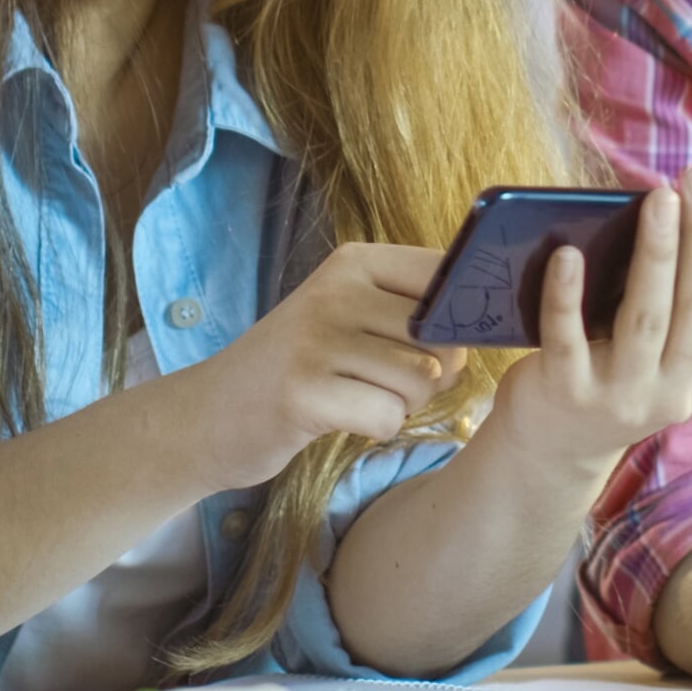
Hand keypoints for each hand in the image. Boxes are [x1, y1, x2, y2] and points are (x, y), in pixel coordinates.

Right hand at [178, 243, 468, 491]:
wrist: (205, 416)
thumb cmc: (300, 369)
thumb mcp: (351, 319)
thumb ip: (414, 314)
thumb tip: (486, 330)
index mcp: (355, 263)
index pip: (449, 276)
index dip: (464, 318)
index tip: (441, 343)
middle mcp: (336, 290)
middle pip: (444, 337)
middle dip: (434, 375)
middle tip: (385, 381)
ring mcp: (316, 338)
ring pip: (422, 379)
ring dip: (403, 403)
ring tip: (358, 396)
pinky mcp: (303, 391)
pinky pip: (389, 416)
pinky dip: (378, 427)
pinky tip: (342, 418)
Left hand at [484, 165, 691, 468]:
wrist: (563, 441)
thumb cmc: (646, 379)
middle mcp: (680, 392)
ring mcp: (624, 396)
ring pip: (647, 318)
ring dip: (656, 252)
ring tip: (660, 196)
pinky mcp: (567, 394)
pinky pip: (568, 340)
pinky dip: (567, 296)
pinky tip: (568, 252)